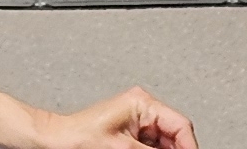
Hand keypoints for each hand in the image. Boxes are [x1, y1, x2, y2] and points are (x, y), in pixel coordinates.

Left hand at [41, 86, 198, 148]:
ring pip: (164, 143)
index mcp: (142, 102)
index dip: (190, 147)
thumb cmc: (78, 138)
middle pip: (175, 135)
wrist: (56, 141)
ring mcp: (136, 120)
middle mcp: (141, 107)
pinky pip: (152, 145)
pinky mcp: (130, 132)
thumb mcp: (125, 148)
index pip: (182, 126)